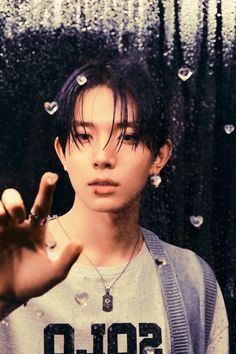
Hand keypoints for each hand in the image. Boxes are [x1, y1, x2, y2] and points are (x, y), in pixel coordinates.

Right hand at [0, 172, 81, 316]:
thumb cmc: (31, 284)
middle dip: (13, 201)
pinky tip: (0, 226)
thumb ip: (66, 261)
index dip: (46, 189)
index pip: (41, 204)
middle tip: (19, 217)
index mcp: (35, 229)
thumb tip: (79, 243)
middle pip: (11, 198)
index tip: (51, 176)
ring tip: (10, 222)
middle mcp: (16, 225)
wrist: (7, 297)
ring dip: (2, 209)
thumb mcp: (53, 275)